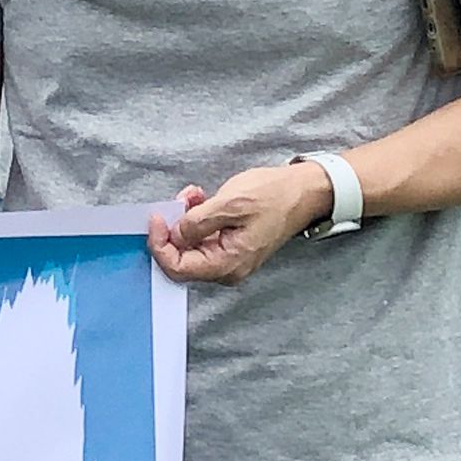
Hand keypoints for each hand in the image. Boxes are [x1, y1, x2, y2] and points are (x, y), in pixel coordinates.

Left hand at [149, 162, 331, 286]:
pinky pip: (202, 238)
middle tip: (179, 201)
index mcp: (227, 264)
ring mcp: (228, 258)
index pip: (177, 268)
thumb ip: (197, 222)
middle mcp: (226, 268)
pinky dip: (195, 219)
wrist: (304, 192)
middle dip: (172, 229)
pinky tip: (200, 199)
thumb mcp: (231, 204)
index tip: (156, 218)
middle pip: (181, 259)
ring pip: (190, 246)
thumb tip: (173, 234)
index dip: (160, 244)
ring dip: (184, 220)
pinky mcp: (229, 245)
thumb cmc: (275, 197)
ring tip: (194, 195)